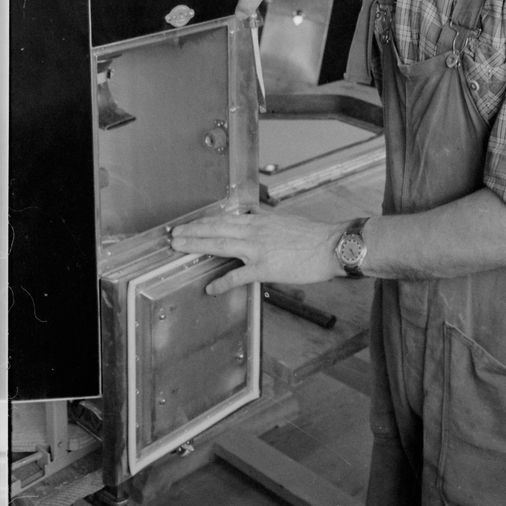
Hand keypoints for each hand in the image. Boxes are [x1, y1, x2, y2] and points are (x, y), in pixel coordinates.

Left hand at [170, 208, 341, 294]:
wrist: (331, 245)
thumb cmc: (313, 235)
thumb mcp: (285, 220)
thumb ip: (266, 219)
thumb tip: (253, 217)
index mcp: (260, 220)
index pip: (225, 218)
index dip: (205, 221)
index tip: (190, 223)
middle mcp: (255, 231)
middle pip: (216, 229)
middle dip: (193, 231)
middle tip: (174, 235)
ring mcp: (258, 249)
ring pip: (220, 245)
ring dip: (197, 246)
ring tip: (180, 249)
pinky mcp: (265, 268)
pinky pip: (238, 276)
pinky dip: (222, 282)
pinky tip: (210, 288)